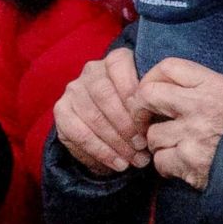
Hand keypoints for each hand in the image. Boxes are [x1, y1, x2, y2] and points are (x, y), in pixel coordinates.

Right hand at [53, 48, 151, 175]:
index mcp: (115, 60)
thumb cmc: (138, 114)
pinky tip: (118, 163)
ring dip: (116, 142)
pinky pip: (78, 133)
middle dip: (126, 124)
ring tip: (134, 159)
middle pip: (105, 94)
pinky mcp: (61, 111)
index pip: (119, 65)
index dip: (133, 92)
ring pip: (93, 115)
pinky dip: (101, 151)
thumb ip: (151, 105)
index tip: (147, 118)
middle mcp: (91, 71)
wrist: (112, 130)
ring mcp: (74, 90)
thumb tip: (161, 122)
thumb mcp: (148, 104)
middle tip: (142, 145)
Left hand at [133, 58, 222, 190]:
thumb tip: (162, 81)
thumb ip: (199, 84)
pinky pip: (160, 160)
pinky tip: (177, 161)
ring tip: (172, 144)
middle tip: (143, 116)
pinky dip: (166, 164)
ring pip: (152, 134)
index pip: (168, 67)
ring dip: (157, 142)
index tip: (150, 88)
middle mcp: (200, 106)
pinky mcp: (189, 161)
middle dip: (139, 107)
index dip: (152, 77)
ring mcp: (193, 135)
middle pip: (148, 95)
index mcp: (212, 85)